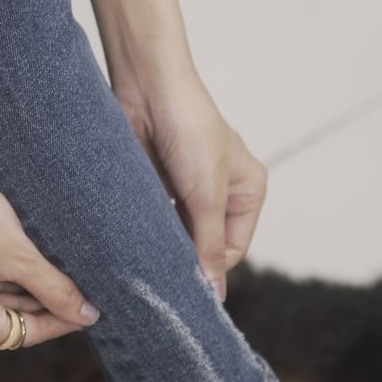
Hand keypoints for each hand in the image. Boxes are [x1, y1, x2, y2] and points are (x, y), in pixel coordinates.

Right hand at [0, 130, 99, 347]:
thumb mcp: (19, 253)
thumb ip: (56, 290)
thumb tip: (87, 316)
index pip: (27, 331)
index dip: (62, 319)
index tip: (88, 310)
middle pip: (5, 320)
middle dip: (37, 300)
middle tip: (73, 282)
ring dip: (14, 287)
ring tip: (41, 262)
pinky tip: (10, 255)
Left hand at [112, 64, 267, 302]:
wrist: (147, 87)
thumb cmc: (189, 130)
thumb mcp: (205, 194)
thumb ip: (207, 244)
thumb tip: (213, 294)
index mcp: (249, 190)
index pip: (233, 248)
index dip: (210, 266)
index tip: (181, 284)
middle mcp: (222, 190)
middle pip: (204, 241)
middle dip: (184, 255)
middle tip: (158, 274)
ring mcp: (188, 186)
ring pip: (177, 230)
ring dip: (162, 240)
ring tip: (144, 254)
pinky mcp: (157, 180)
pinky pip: (155, 216)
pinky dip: (146, 226)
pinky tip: (132, 235)